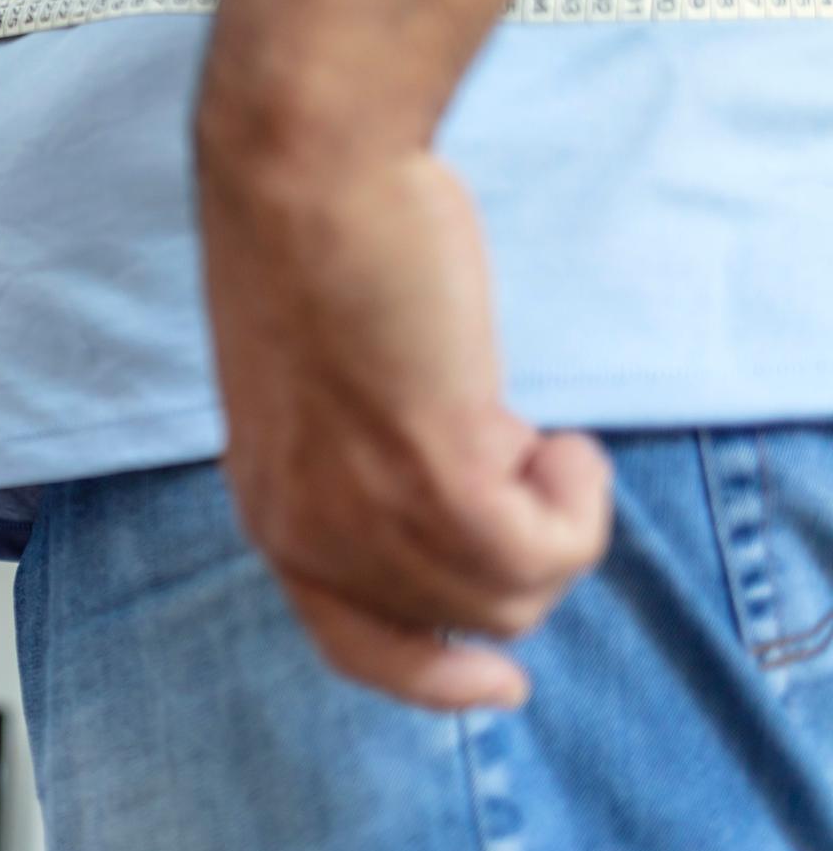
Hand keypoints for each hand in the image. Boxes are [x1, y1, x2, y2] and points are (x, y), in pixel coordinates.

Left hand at [199, 141, 612, 711]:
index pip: (352, 647)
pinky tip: (547, 427)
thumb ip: (369, 465)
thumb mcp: (324, 389)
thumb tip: (460, 501)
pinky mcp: (433, 481)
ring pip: (515, 593)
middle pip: (463, 621)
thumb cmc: (319, 243)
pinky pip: (549, 553)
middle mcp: (306, 537)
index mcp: (272, 512)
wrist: (306, 168)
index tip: (499, 683)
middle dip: (515, 537)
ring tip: (514, 414)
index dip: (431, 678)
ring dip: (554, 508)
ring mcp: (365, 520)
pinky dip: (577, 494)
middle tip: (498, 432)